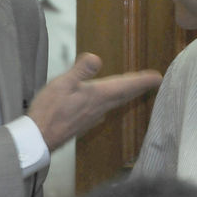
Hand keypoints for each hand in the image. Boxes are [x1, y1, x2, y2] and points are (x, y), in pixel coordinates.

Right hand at [27, 52, 162, 150]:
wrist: (38, 138)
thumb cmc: (49, 110)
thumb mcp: (62, 84)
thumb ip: (80, 71)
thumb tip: (97, 58)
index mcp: (97, 96)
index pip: (125, 86)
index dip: (142, 80)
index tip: (157, 77)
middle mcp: (99, 107)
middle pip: (124, 95)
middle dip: (139, 86)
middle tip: (152, 80)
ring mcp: (92, 117)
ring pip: (115, 102)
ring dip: (127, 93)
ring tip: (134, 87)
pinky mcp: (84, 122)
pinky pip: (105, 108)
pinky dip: (112, 101)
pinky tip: (107, 102)